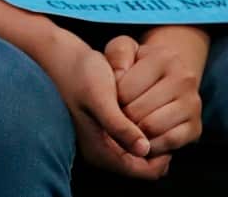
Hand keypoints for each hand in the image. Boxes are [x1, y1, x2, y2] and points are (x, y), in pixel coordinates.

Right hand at [39, 32, 168, 179]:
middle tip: (163, 116)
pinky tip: (144, 105)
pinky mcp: (105, 130)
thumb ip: (120, 127)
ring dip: (151, 134)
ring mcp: (103, 142)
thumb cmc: (79, 74)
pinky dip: (143, 126)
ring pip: (142, 151)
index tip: (166, 125)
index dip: (162, 153)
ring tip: (154, 109)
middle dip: (157, 144)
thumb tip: (144, 149)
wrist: (61, 56)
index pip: (146, 171)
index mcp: (100, 152)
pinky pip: (134, 138)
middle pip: (145, 164)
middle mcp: (102, 152)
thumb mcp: (100, 98)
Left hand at [107, 30, 205, 156]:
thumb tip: (119, 76)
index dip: (111, 99)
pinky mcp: (196, 127)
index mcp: (164, 58)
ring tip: (127, 125)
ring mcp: (193, 104)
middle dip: (122, 117)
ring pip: (152, 127)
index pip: (125, 89)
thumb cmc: (137, 64)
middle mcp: (184, 79)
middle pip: (138, 110)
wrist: (169, 77)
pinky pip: (169, 142)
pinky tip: (142, 137)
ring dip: (135, 132)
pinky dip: (151, 144)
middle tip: (116, 115)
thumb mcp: (124, 50)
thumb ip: (117, 55)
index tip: (110, 99)